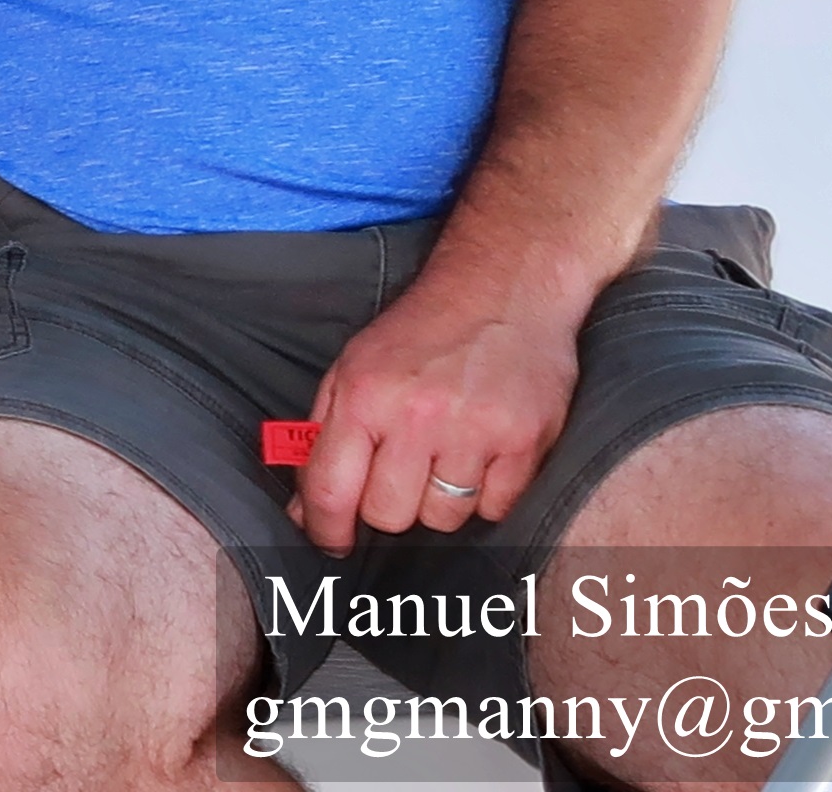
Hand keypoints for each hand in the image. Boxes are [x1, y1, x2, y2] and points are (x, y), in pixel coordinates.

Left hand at [297, 281, 583, 551]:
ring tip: (445, 455)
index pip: (332, 491)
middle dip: (388, 507)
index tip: (331, 542)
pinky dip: (486, 494)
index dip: (326, 529)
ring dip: (439, 499)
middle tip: (400, 474)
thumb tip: (305, 510)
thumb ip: (323, 436)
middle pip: (389, 516)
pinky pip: (496, 507)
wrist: (504, 288)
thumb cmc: (422, 331)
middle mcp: (418, 416)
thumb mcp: (353, 366)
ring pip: (443, 517)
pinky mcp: (526, 440)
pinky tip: (482, 454)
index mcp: (365, 395)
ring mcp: (477, 430)